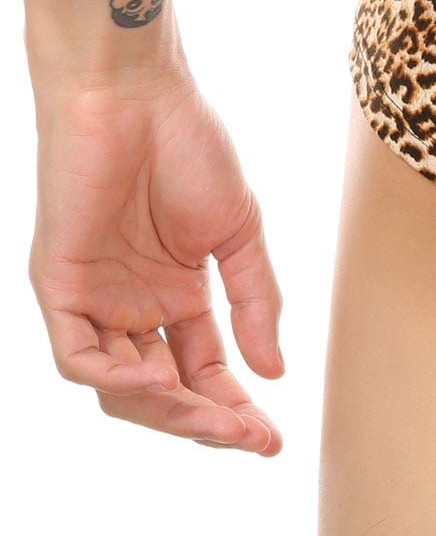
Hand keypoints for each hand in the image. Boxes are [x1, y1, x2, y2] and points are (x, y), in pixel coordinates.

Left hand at [29, 68, 284, 451]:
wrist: (136, 95)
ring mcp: (93, 300)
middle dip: (208, 421)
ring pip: (119, 388)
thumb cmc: (188, 148)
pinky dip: (116, 380)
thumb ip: (254, 302)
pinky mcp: (59, 286)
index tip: (273, 438)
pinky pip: (78, 357)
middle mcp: (131, 307)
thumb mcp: (238, 235)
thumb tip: (274, 371)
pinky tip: (162, 382)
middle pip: (163, 393)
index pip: (203, 371)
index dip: (235, 408)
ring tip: (219, 420)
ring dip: (169, 412)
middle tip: (253, 439)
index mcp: (175, 296)